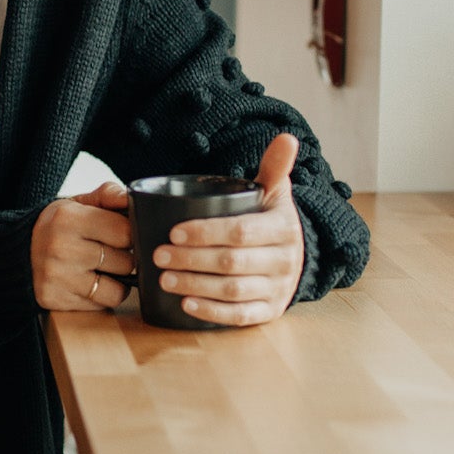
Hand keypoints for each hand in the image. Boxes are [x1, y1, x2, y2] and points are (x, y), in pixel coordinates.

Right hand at [32, 179, 133, 311]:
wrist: (19, 251)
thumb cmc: (57, 226)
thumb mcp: (78, 203)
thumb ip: (108, 196)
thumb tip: (132, 199)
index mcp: (68, 218)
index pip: (125, 232)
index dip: (129, 234)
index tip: (121, 235)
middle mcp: (61, 248)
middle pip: (125, 263)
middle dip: (124, 258)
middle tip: (109, 252)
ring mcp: (57, 277)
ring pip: (117, 290)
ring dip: (116, 282)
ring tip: (102, 269)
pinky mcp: (55, 299)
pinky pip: (100, 304)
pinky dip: (100, 296)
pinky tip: (88, 283)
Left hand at [151, 135, 304, 326]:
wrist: (296, 257)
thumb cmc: (271, 221)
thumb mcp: (275, 194)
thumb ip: (274, 168)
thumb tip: (287, 137)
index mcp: (283, 228)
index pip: (241, 231)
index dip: (206, 232)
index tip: (173, 231)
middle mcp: (284, 260)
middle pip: (232, 262)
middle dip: (191, 260)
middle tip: (157, 255)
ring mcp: (278, 289)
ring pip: (233, 291)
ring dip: (195, 285)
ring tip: (164, 279)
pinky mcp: (270, 312)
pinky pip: (240, 316)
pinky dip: (212, 312)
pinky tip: (186, 304)